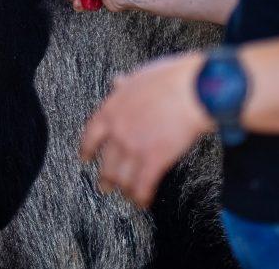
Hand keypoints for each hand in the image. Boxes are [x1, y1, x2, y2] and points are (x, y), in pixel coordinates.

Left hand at [79, 53, 214, 207]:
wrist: (193, 89)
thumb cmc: (171, 79)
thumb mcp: (140, 76)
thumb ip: (126, 84)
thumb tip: (117, 81)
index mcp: (111, 110)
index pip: (90, 135)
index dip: (86, 150)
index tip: (85, 158)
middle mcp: (117, 132)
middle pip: (106, 162)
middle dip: (105, 178)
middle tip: (105, 186)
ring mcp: (133, 147)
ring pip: (122, 178)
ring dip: (124, 190)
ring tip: (126, 196)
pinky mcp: (154, 160)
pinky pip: (142, 186)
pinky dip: (140, 197)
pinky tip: (142, 202)